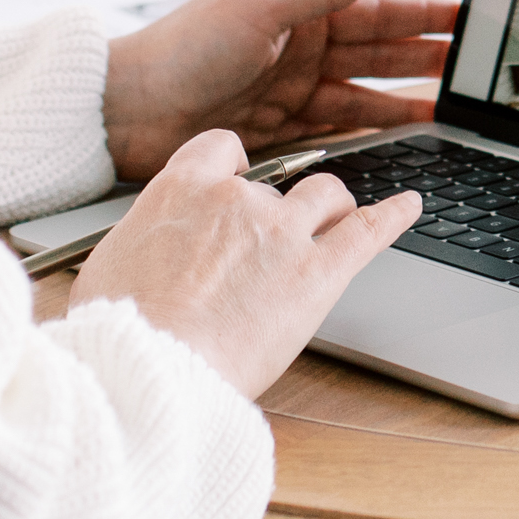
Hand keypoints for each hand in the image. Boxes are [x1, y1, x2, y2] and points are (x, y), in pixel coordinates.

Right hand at [71, 129, 416, 396]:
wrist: (149, 369)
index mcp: (181, 190)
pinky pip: (368, 230)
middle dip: (277, 208)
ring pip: (326, 196)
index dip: (235, 167)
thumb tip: (143, 253)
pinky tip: (410, 207)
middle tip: (271, 243)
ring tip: (333, 226)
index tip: (238, 181)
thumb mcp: (108, 267)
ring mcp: (282, 232)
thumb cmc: (119, 332)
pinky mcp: (318, 274)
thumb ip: (142, 242)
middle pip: (276, 182)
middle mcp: (237, 199)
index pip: (222, 149)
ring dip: (331, 210)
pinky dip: (393, 216)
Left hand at [100, 0, 458, 181]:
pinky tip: (400, 137)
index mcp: (298, 14)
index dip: (422, 13)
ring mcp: (293, 94)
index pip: (376, 10)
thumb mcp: (256, 10)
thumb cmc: (180, 50)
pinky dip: (371, 135)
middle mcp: (301, 52)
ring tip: (449, 109)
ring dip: (406, 101)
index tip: (465, 16)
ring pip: (365, 98)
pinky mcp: (282, 135)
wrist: (125, 111)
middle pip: (379, 55)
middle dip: (427, 58)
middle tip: (472, 69)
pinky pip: (339, 133)